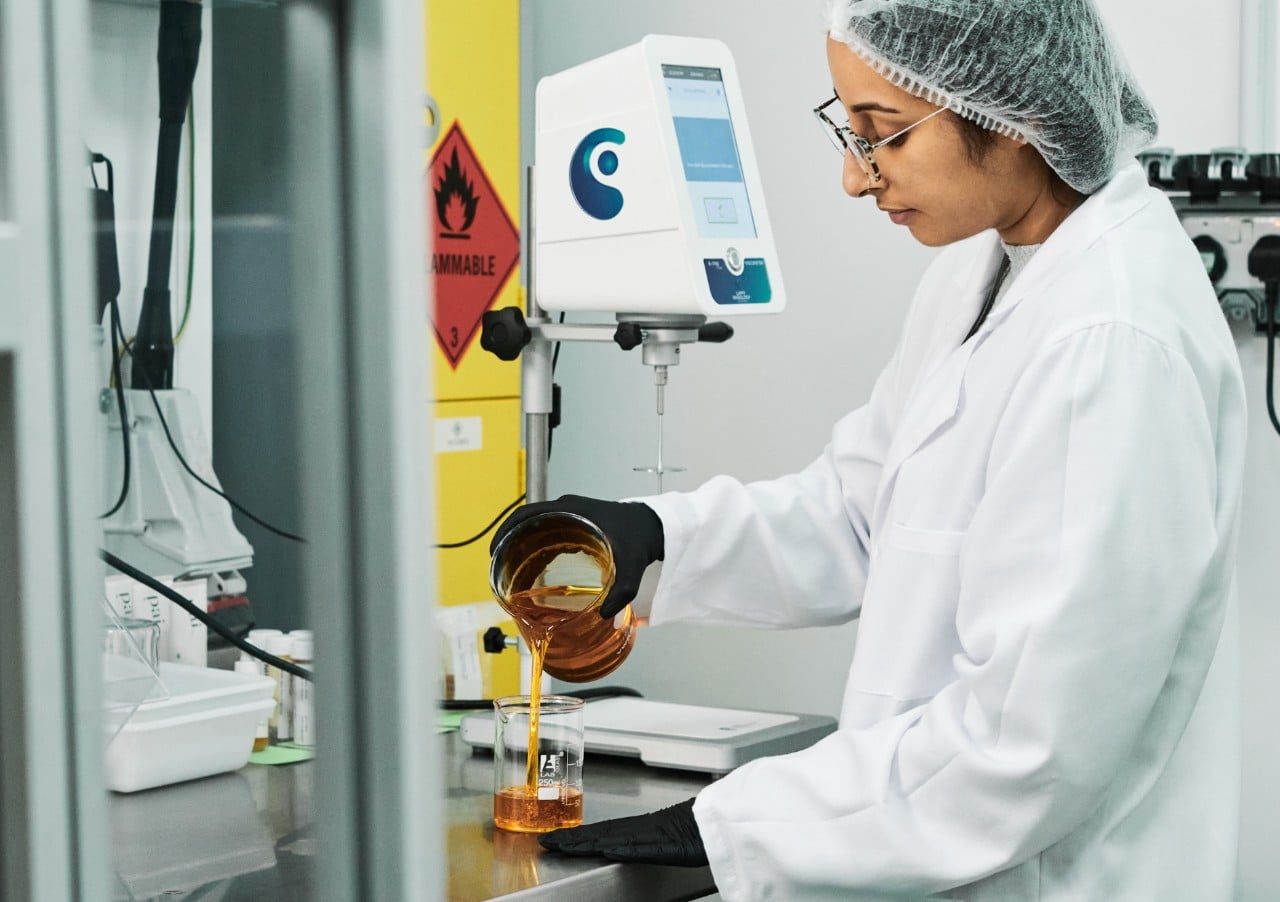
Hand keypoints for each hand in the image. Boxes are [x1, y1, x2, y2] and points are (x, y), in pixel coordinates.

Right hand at [491, 495, 663, 617]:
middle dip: (509, 543)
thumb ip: (622, 591)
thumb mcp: (631, 565)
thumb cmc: (639, 537)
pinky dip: (537, 550)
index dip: (506, 530)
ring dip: (521, 547)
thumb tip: (606, 617)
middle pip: (526, 522)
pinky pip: (547, 534)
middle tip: (499, 568)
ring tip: (511, 573)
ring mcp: (570, 515)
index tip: (495, 549)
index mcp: (571, 510)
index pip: (527, 513)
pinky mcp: (575, 524)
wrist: (653, 526)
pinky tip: (534, 572)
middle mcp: (566, 509)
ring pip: (535, 529)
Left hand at [538, 798, 706, 866]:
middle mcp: (640, 829)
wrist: (722, 823)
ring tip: (559, 845)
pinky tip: (600, 848)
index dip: (576, 835)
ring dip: (583, 842)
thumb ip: (645, 841)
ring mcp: (650, 835)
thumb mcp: (667, 837)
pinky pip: (638, 846)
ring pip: (610, 837)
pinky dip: (619, 846)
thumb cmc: (699, 829)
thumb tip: (622, 846)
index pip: (601, 832)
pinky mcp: (664, 843)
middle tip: (544, 841)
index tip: (553, 838)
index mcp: (640, 828)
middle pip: (598, 833)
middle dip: (569, 838)